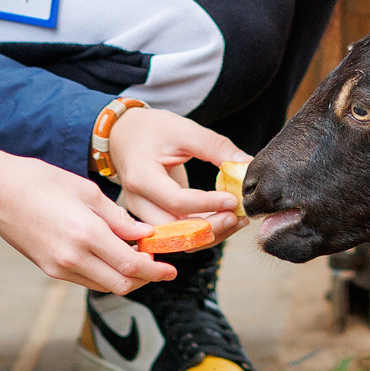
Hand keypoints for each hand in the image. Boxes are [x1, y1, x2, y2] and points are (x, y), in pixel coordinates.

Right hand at [0, 129, 175, 293]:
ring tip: (135, 258)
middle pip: (121, 284)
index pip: (131, 265)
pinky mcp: (49, 269)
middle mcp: (72, 258)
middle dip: (144, 278)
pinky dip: (103, 274)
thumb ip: (118, 218)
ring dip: (124, 277)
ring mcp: (58, 267)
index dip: (155, 269)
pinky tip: (109, 256)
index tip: (170, 267)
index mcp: (86, 235)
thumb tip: (144, 234)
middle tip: (157, 263)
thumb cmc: (39, 181)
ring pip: (104, 285)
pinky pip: (85, 280)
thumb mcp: (86, 192)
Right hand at [106, 105, 243, 237]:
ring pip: (178, 240)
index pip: (176, 200)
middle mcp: (138, 201)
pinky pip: (179, 235)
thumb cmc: (151, 130)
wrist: (124, 135)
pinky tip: (224, 219)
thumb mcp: (183, 130)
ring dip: (210, 235)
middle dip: (210, 229)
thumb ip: (215, 147)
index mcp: (141, 176)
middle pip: (174, 231)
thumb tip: (245, 165)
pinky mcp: (153, 218)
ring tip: (236, 220)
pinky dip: (203, 232)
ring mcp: (143, 214)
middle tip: (238, 216)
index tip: (233, 199)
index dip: (208, 204)